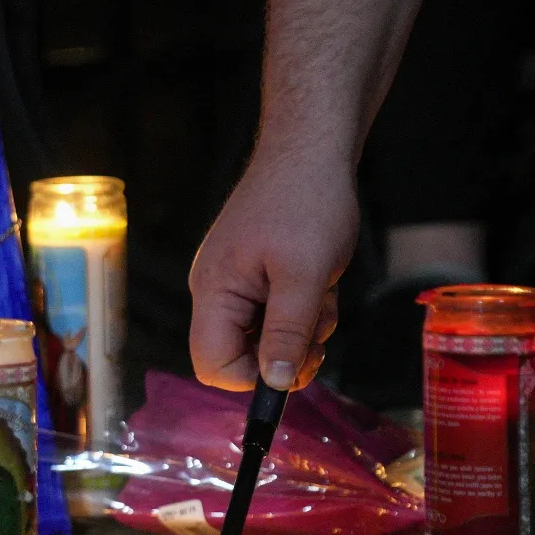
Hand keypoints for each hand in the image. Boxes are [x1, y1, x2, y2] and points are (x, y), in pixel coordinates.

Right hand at [189, 148, 355, 391]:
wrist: (311, 152)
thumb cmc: (305, 203)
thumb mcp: (304, 275)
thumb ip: (286, 333)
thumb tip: (272, 383)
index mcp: (214, 291)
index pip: (213, 364)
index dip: (253, 378)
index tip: (294, 365)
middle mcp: (215, 291)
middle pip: (240, 355)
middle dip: (286, 351)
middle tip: (317, 328)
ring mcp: (235, 282)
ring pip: (266, 337)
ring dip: (302, 329)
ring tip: (321, 291)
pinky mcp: (255, 274)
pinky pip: (276, 314)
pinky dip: (304, 309)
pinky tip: (319, 281)